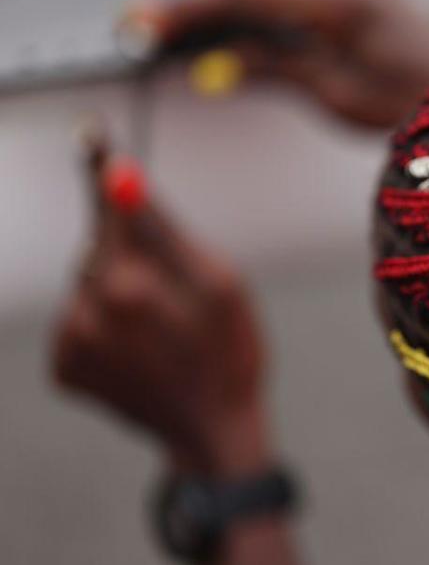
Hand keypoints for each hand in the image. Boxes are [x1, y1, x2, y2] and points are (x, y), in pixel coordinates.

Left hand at [53, 126, 269, 476]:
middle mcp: (87, 311)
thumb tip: (120, 178)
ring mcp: (70, 344)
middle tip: (174, 290)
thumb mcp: (220, 282)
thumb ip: (165, 229)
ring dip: (116, 292)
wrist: (212, 431)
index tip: (91, 133)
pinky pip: (77, 322)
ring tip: (160, 329)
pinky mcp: (62, 369)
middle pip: (99, 248)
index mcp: (129, 284)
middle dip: (131, 254)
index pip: (109, 208)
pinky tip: (137, 350)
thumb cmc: (229, 351)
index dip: (104, 171)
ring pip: (87, 285)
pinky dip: (103, 325)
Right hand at [123, 0, 428, 125]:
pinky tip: (253, 23)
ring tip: (199, 32)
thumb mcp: (333, 94)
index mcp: (344, 1)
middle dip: (211, 3)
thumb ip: (271, 70)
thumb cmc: (405, 103)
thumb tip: (213, 69)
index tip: (150, 20)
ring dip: (243, 0)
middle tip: (159, 27)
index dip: (194, 6)